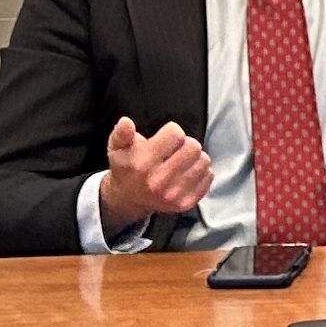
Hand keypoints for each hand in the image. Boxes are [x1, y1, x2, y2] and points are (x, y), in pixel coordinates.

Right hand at [98, 118, 212, 225]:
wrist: (128, 198)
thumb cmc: (126, 167)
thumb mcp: (117, 147)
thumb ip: (121, 133)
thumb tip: (126, 122)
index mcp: (142, 164)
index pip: (176, 134)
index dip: (172, 131)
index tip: (165, 138)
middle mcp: (158, 182)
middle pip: (193, 147)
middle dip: (186, 143)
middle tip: (176, 149)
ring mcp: (173, 195)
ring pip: (204, 161)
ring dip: (195, 157)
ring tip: (181, 160)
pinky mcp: (185, 204)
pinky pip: (208, 176)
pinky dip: (201, 171)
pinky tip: (186, 172)